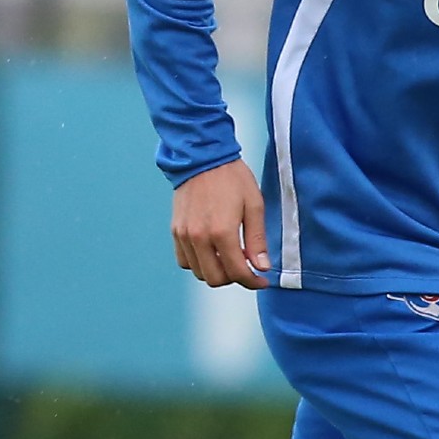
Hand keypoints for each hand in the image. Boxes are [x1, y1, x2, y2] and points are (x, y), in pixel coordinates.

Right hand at [172, 158, 269, 287]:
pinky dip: (199, 263)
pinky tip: (213, 252)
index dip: (252, 281)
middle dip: (234, 278)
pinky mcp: (176, 231)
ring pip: (199, 272)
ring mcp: (184, 235)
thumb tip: (261, 267)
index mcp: (222, 231)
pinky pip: (185, 261)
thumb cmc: (232, 178)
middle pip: (215, 279)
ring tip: (230, 257)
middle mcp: (199, 237)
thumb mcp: (254, 206)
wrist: (202, 157)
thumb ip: (257, 240)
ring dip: (217, 272)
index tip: (262, 280)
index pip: (237, 272)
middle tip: (246, 267)